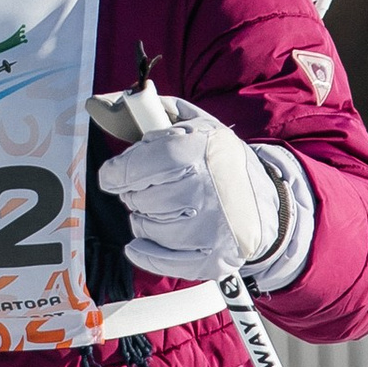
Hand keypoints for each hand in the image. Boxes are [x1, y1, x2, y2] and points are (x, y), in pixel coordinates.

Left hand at [96, 99, 293, 281]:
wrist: (265, 202)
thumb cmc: (219, 161)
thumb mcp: (196, 125)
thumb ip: (151, 113)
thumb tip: (101, 106)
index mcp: (201, 150)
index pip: (139, 167)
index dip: (117, 173)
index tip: (112, 176)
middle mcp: (208, 188)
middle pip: (140, 199)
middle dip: (136, 194)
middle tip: (151, 189)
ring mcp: (211, 228)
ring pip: (145, 228)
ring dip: (144, 219)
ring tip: (164, 209)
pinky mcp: (213, 258)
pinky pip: (159, 260)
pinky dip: (145, 250)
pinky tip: (148, 239)